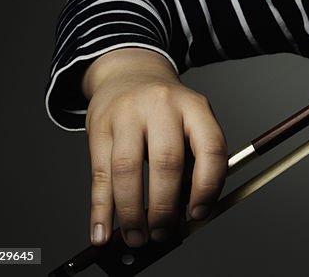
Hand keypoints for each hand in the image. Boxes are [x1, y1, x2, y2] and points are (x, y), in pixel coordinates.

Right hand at [82, 48, 227, 246]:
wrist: (129, 72)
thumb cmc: (166, 109)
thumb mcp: (190, 121)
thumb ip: (193, 161)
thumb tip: (187, 215)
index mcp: (195, 107)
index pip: (210, 148)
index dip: (207, 186)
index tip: (198, 215)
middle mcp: (162, 106)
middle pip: (166, 161)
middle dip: (165, 206)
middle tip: (164, 233)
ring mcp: (127, 115)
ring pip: (127, 170)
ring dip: (132, 213)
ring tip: (138, 236)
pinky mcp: (98, 128)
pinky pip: (99, 175)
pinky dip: (101, 209)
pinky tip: (103, 232)